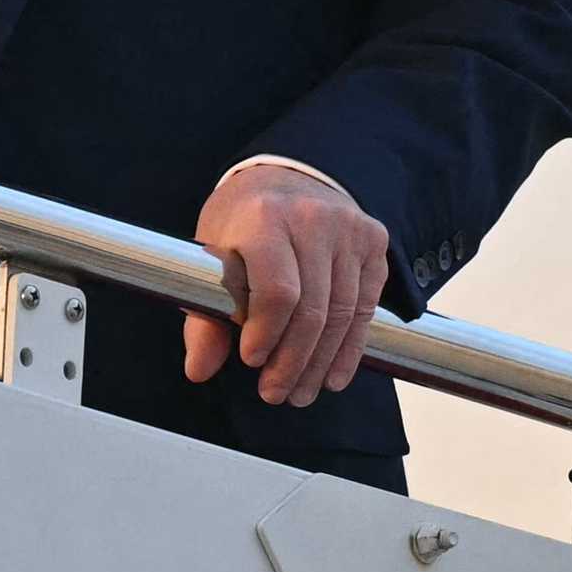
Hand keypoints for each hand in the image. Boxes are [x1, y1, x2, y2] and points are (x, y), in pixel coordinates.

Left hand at [182, 164, 390, 406]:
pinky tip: (332, 374)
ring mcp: (348, 228)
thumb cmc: (244, 220)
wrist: (285, 177)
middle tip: (275, 393)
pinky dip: (349, 348)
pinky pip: (365, 306)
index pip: (277, 290)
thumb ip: (205, 314)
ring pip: (342, 313)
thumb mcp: (212, 254)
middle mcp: (312, 217)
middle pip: (312, 309)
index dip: (266, 334)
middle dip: (292, 361)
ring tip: (300, 391)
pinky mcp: (372, 241)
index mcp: (265, 216)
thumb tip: (199, 368)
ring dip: (320, 362)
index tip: (250, 361)